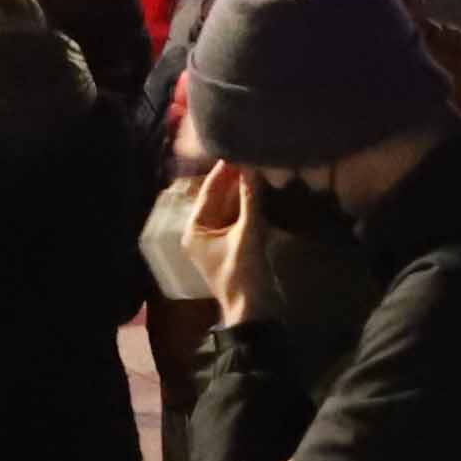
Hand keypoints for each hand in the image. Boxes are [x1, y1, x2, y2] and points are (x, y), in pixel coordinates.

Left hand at [183, 161, 264, 323]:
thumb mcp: (248, 235)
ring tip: (263, 164)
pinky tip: (265, 186)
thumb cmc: (243, 277)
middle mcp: (202, 229)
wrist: (255, 313)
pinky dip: (251, 202)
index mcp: (194, 228)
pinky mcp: (235, 241)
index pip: (210, 189)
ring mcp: (219, 236)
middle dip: (237, 176)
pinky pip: (242, 214)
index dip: (226, 168)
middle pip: (220, 194)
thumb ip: (250, 200)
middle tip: (256, 151)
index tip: (241, 146)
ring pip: (232, 203)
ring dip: (246, 188)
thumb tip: (253, 167)